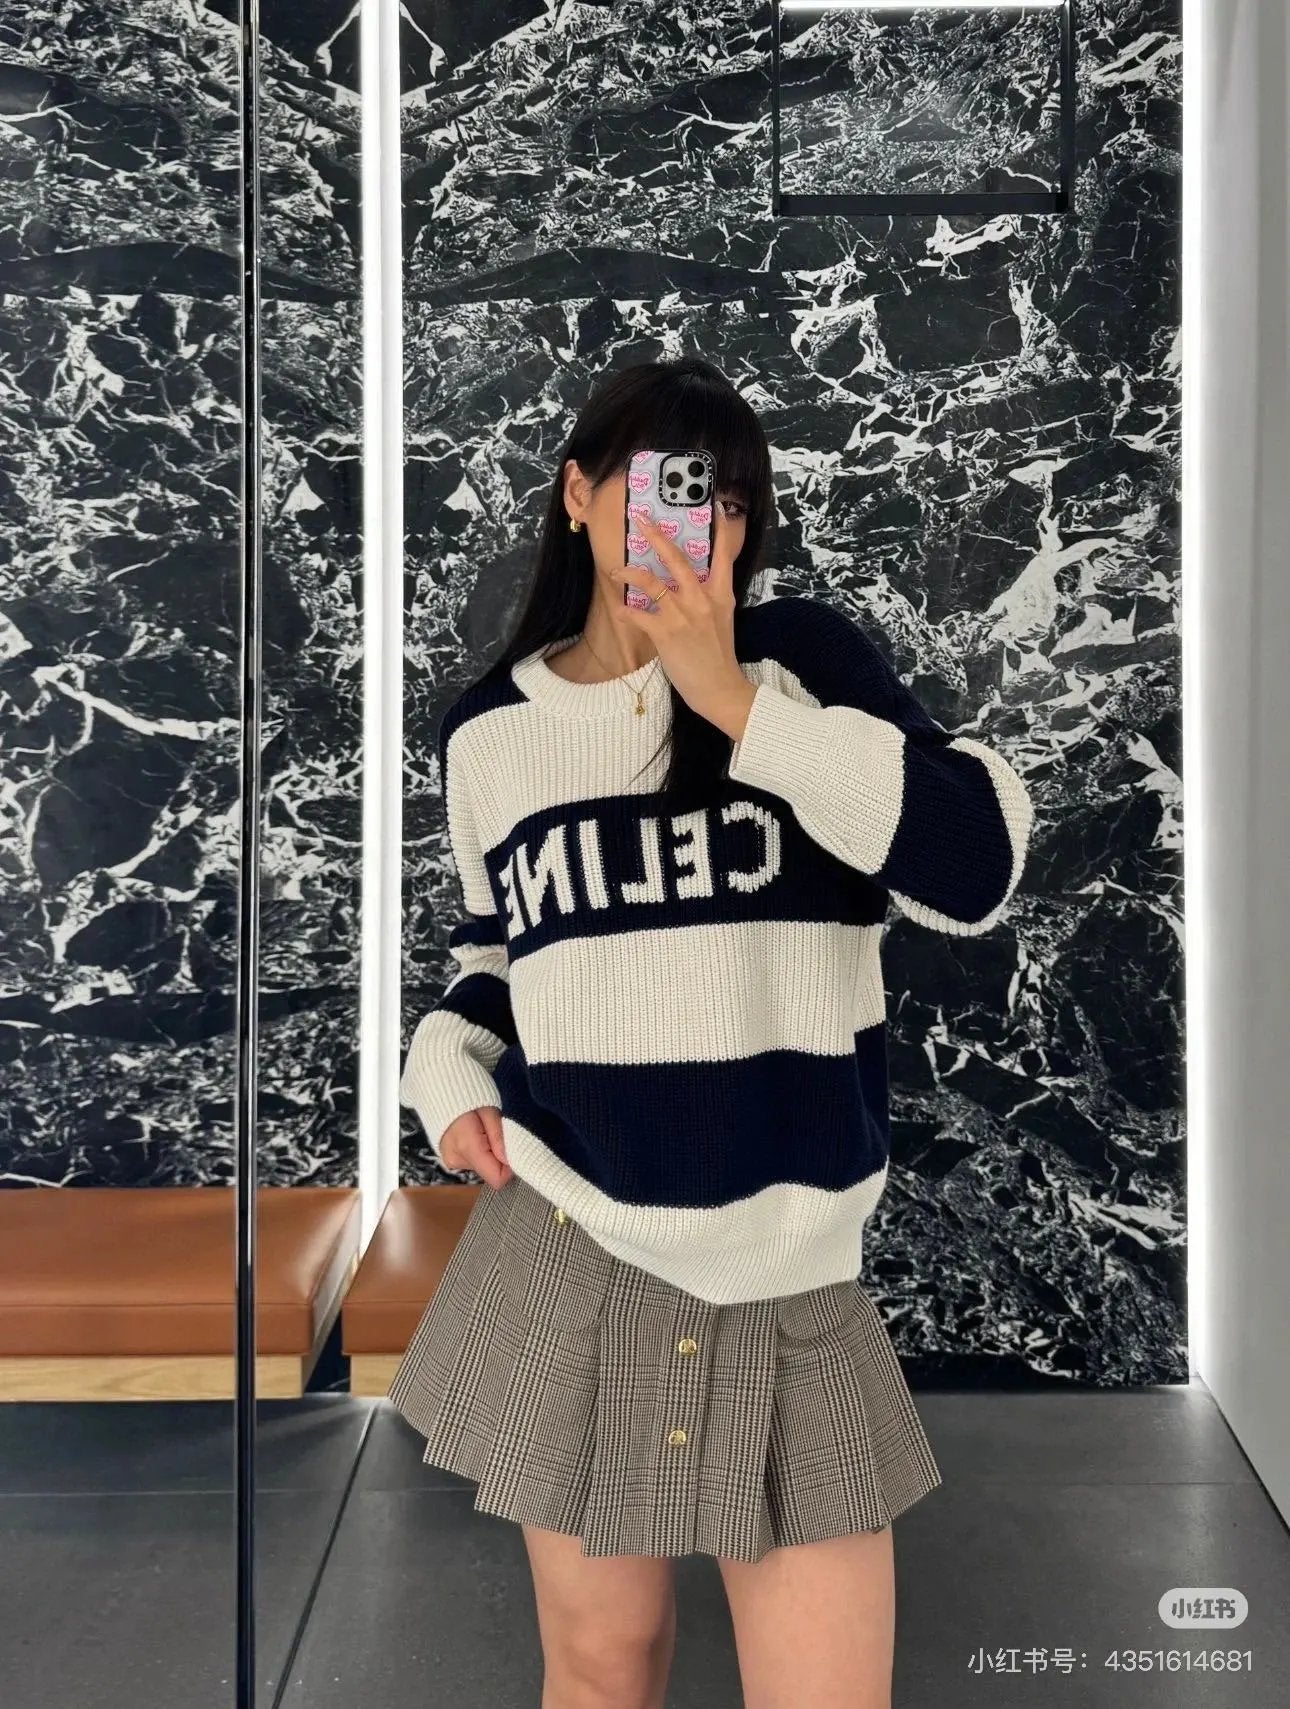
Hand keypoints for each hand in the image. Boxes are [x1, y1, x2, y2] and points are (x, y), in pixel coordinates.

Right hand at [439, 1106, 512, 1187]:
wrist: (443, 1092)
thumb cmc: (470, 1098)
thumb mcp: (490, 1112)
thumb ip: (500, 1138)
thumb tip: (512, 1162)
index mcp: (467, 1147)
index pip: (496, 1178)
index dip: (510, 1167)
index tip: (513, 1149)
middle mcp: (456, 1160)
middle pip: (490, 1172)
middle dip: (499, 1156)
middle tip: (495, 1133)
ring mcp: (451, 1161)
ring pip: (483, 1167)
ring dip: (489, 1153)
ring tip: (483, 1131)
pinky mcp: (450, 1160)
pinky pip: (474, 1162)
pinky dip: (480, 1152)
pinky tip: (475, 1136)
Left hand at [612, 514, 757, 740]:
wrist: (720, 688)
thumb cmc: (718, 656)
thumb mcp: (721, 620)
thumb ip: (708, 598)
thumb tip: (688, 584)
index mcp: (721, 594)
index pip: (723, 554)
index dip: (717, 527)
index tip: (710, 504)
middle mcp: (702, 599)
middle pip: (677, 558)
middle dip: (656, 536)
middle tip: (640, 520)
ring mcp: (683, 615)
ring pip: (651, 581)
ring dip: (630, 573)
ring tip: (617, 570)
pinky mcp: (666, 633)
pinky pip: (638, 614)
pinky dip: (626, 610)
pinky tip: (621, 609)